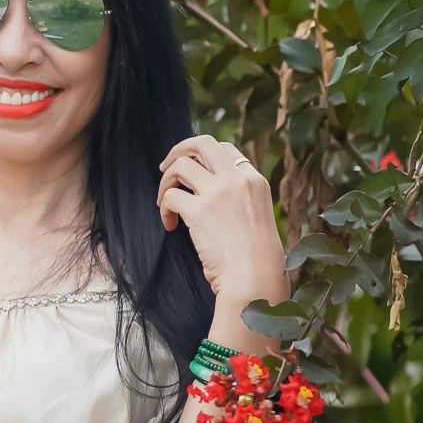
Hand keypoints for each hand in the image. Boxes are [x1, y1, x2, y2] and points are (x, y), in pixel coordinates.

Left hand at [157, 136, 287, 309]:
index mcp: (255, 180)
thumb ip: (241, 199)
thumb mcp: (258, 218)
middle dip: (179, 149)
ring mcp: (217, 192)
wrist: (254, 280)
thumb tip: (211, 195)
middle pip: (203, 143)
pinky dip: (164, 208)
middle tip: (166, 166)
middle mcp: (237, 179)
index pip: (226, 150)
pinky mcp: (198, 210)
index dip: (205, 157)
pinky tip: (169, 224)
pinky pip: (170, 195)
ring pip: (181, 165)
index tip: (194, 172)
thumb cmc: (256, 260)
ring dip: (166, 181)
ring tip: (164, 202)